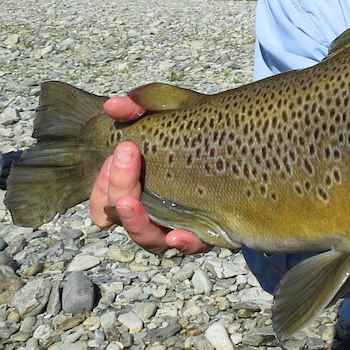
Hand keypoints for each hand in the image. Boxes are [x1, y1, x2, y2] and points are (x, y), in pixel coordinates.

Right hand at [89, 95, 210, 255]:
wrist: (248, 140)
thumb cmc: (203, 129)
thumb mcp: (175, 109)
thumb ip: (144, 103)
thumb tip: (113, 105)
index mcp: (139, 188)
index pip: (105, 202)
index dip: (101, 187)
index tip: (114, 155)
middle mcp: (155, 211)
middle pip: (121, 216)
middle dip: (118, 185)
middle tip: (127, 152)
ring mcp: (180, 224)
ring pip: (148, 238)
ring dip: (135, 221)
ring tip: (131, 200)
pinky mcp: (210, 231)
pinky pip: (192, 247)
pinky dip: (183, 243)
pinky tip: (178, 233)